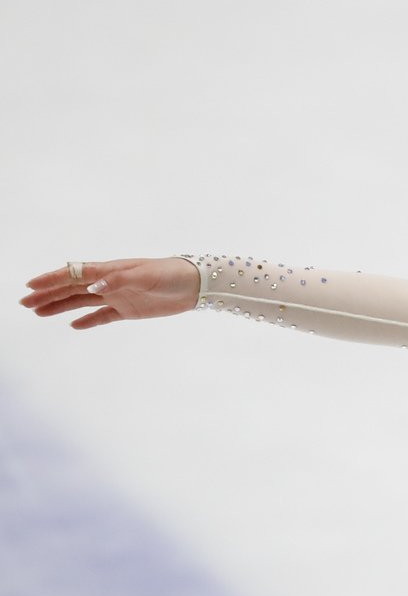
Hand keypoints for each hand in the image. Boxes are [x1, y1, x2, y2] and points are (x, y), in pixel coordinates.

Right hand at [19, 257, 200, 329]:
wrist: (195, 286)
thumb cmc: (171, 274)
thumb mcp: (145, 275)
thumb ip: (118, 280)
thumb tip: (92, 287)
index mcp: (110, 270)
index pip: (74, 274)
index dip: (52, 279)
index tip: (31, 287)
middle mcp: (109, 282)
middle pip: (72, 288)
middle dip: (48, 294)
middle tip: (24, 303)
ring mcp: (117, 296)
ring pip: (81, 302)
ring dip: (60, 306)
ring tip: (38, 313)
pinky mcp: (128, 310)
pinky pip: (102, 316)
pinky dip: (87, 321)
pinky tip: (73, 325)